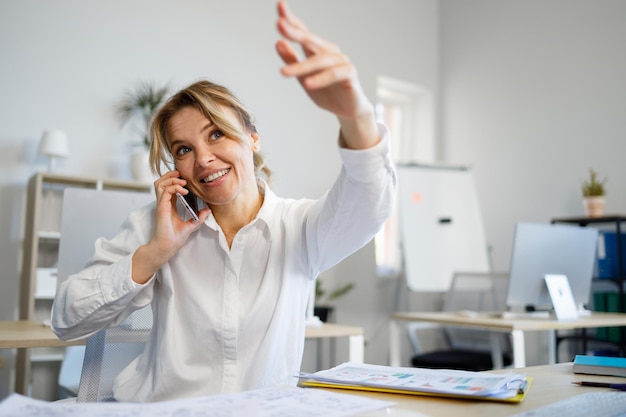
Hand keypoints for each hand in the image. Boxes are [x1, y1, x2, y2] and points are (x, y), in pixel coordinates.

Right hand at [131, 171, 209, 282]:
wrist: (167, 247)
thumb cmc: (174, 238)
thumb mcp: (190, 225)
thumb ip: (198, 217)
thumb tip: (207, 210)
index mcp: (169, 205)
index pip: (168, 186)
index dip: (175, 180)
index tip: (186, 179)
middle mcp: (164, 203)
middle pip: (161, 182)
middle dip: (170, 175)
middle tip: (182, 176)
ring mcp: (161, 205)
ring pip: (160, 184)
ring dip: (171, 179)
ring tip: (182, 182)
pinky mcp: (161, 208)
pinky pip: (165, 192)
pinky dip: (174, 187)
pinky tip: (183, 191)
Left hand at [275, 1, 377, 148]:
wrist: (347, 110)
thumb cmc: (326, 92)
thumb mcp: (303, 78)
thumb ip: (292, 61)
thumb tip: (278, 42)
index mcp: (317, 50)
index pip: (303, 31)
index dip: (292, 19)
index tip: (280, 5)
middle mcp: (330, 51)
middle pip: (311, 39)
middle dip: (295, 31)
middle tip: (280, 25)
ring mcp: (341, 61)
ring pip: (319, 60)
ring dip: (301, 67)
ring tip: (283, 73)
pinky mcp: (350, 74)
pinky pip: (334, 74)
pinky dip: (320, 79)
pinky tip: (308, 84)